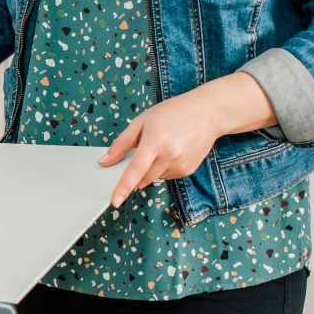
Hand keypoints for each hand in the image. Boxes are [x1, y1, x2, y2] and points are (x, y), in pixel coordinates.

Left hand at [98, 72, 275, 207]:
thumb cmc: (174, 112)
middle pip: (142, 179)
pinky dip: (162, 168)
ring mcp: (181, 165)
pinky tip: (171, 151)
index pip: (135, 170)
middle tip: (140, 153)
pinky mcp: (188, 171)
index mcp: (156, 141)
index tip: (115, 201)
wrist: (208, 113)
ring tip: (161, 146)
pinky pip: (166, 177)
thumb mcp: (142, 121)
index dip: (123, 187)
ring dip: (150, 169)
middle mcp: (170, 156)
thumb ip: (121, 143)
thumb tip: (105, 161)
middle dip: (135, 172)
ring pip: (154, 179)